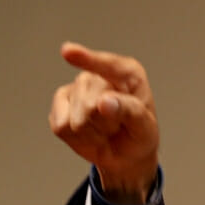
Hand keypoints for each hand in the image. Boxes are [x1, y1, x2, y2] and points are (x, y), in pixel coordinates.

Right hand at [49, 42, 158, 204]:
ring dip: (93, 134)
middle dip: (106, 125)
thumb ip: (129, 111)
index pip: (107, 65)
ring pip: (75, 120)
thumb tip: (103, 101)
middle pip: (89, 105)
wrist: (126, 153)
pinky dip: (78, 139)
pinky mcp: (60, 105)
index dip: (87, 59)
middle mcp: (98, 75)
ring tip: (106, 131)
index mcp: (127, 73)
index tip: (67, 51)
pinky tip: (90, 135)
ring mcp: (76, 88)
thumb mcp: (145, 126)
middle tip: (118, 126)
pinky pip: (61, 127)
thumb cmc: (139, 134)